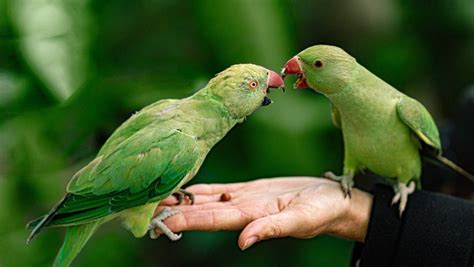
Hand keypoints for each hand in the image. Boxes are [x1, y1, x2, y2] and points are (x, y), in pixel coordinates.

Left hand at [156, 177, 372, 249]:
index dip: (184, 220)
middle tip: (142, 208)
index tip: (158, 222)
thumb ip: (272, 229)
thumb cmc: (323, 211)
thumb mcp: (301, 220)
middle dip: (173, 210)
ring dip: (181, 200)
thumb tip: (244, 242)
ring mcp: (244, 200)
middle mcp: (241, 210)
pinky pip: (219, 189)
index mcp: (250, 217)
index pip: (210, 219)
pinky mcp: (250, 190)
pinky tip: (183, 187)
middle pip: (201, 210)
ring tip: (154, 196)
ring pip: (206, 199)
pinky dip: (199, 189)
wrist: (334, 200)